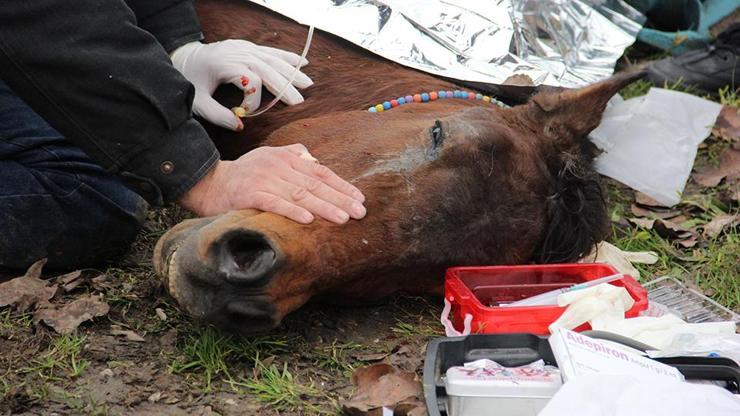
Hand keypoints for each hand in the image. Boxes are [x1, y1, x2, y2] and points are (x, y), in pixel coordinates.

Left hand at [170, 40, 312, 130]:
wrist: (184, 57)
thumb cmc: (190, 81)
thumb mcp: (198, 102)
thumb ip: (217, 116)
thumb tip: (240, 127)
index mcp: (224, 64)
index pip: (250, 81)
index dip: (254, 100)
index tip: (245, 114)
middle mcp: (237, 53)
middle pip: (267, 69)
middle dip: (284, 86)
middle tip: (299, 102)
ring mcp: (244, 47)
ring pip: (272, 59)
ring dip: (292, 72)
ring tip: (308, 84)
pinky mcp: (247, 47)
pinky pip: (271, 52)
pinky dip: (287, 57)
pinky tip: (302, 63)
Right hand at [179, 144, 365, 223]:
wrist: (209, 182)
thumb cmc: (244, 174)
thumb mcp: (269, 157)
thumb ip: (293, 155)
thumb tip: (315, 159)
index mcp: (286, 158)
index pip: (320, 172)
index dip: (342, 185)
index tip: (360, 198)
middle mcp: (278, 166)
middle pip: (315, 184)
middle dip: (340, 199)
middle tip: (360, 212)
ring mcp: (264, 180)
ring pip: (300, 194)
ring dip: (323, 207)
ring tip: (343, 218)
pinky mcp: (250, 195)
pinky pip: (274, 203)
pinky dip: (291, 211)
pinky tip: (308, 220)